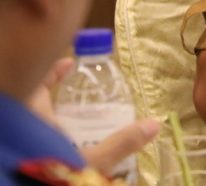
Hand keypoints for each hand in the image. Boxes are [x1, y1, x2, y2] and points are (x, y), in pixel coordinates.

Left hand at [28, 58, 160, 173]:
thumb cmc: (53, 177)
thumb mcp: (90, 164)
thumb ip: (120, 145)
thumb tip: (154, 124)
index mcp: (32, 120)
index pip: (38, 85)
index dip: (53, 71)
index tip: (70, 62)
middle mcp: (22, 130)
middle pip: (33, 103)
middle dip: (53, 94)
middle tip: (75, 91)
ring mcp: (19, 147)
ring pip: (30, 125)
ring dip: (48, 117)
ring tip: (73, 117)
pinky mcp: (21, 161)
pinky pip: (30, 141)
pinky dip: (44, 137)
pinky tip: (63, 145)